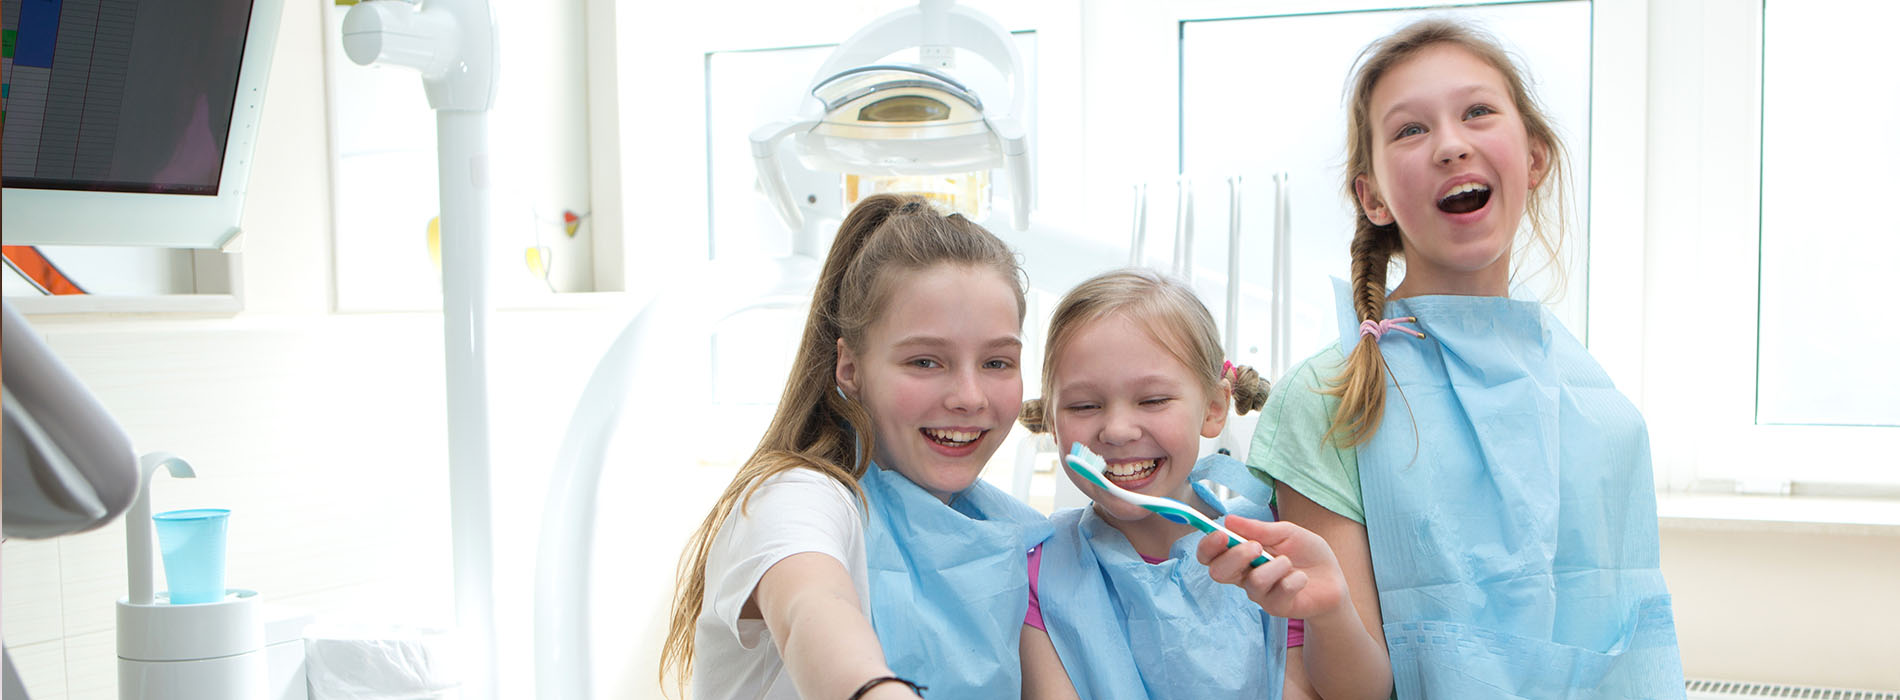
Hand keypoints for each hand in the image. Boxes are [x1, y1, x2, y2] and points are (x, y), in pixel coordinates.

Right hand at [1196, 515, 1352, 622]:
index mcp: (1241, 555)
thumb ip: (1259, 529)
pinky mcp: (1277, 607)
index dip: (1208, 546)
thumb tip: (1229, 520)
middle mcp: (1245, 576)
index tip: (1221, 534)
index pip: (1211, 555)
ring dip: (1275, 566)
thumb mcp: (1287, 533)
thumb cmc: (1308, 554)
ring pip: (1253, 582)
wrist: (1334, 579)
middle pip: (1218, 572)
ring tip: (1289, 562)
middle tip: (1256, 547)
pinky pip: (1278, 593)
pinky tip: (1302, 578)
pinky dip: (1294, 580)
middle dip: (1235, 556)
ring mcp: (1260, 594)